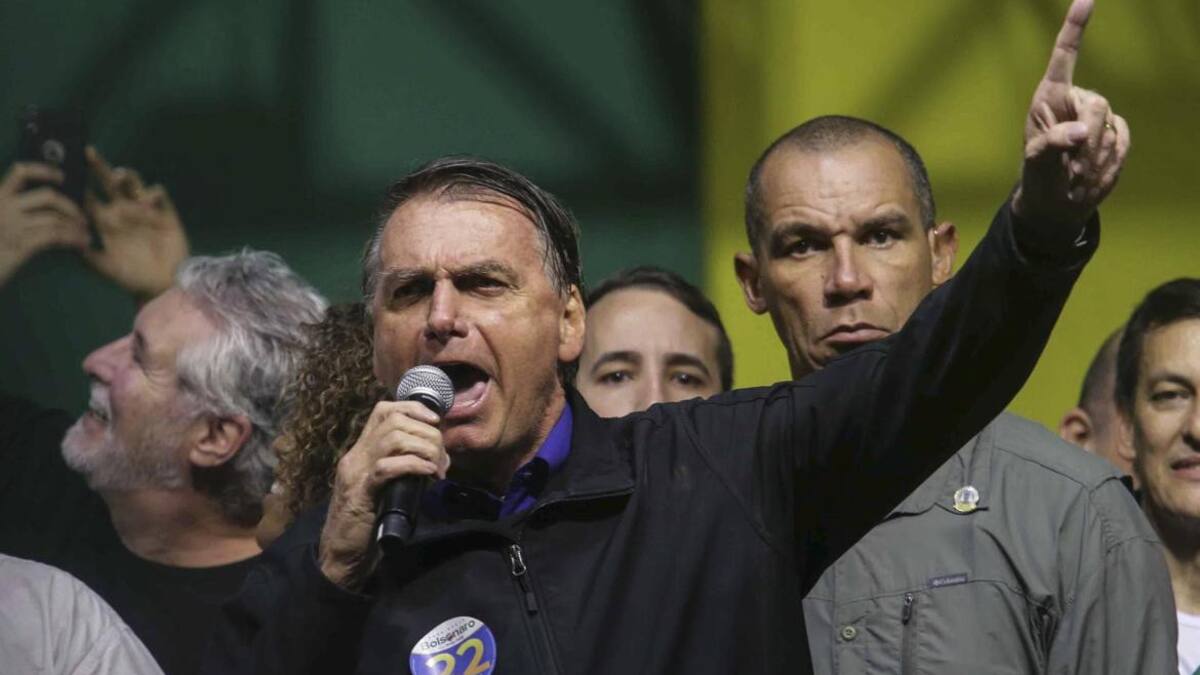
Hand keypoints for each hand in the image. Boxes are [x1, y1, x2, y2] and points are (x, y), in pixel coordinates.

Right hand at [0, 163, 88, 286]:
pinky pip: (56, 236)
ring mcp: (12, 226)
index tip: (62, 176)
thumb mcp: (1, 222)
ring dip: (76, 226)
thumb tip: (53, 199)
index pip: (21, 172)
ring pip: (56, 218)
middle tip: (83, 219)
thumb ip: (18, 208)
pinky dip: (73, 238)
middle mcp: (4, 208)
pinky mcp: (21, 245)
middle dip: (71, 206)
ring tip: (86, 234)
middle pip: (48, 196)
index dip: (44, 170)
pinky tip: (81, 243)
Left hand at [83, 147, 189, 300]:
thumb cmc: (132, 276)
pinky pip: (158, 195)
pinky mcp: (164, 213)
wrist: (163, 284)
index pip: (89, 197)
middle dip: (98, 167)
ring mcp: (144, 210)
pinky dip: (152, 194)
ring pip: (133, 183)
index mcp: (105, 221)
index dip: (79, 184)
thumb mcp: (106, 268)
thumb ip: (90, 255)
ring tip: (117, 177)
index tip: (66, 171)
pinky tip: (147, 201)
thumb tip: (71, 241)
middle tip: (87, 153)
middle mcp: (123, 210)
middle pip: (108, 183)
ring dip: (126, 175)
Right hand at [318, 400, 448, 590]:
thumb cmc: (366, 524)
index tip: (435, 421)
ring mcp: (356, 473)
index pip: (384, 411)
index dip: (413, 408)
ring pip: (393, 438)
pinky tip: (428, 474)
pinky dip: (413, 465)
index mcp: (361, 452)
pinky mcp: (360, 494)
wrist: (340, 556)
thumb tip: (435, 458)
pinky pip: (387, 467)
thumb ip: (401, 470)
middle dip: (426, 433)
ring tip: (437, 467)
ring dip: (424, 448)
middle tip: (442, 457)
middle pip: (394, 421)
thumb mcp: (385, 488)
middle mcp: (356, 456)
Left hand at [1012, 0, 1129, 230]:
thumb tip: (1079, 131)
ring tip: (1075, 169)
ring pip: (1110, 126)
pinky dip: (1110, 158)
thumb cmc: (1039, 179)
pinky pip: (1122, 139)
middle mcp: (1073, 101)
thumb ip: (1053, 145)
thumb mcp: (1037, 165)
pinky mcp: (1114, 132)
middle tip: (1070, 164)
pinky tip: (1092, 168)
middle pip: (1097, 104)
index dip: (1075, 28)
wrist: (1058, 203)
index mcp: (1049, 99)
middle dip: (1086, 138)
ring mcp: (1095, 117)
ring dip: (1095, 154)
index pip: (1064, 58)